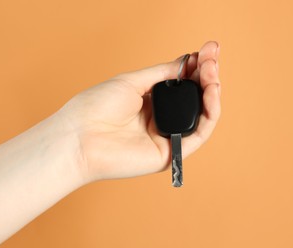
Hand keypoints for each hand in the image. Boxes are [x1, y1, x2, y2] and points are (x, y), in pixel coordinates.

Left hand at [59, 41, 220, 182]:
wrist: (80, 136)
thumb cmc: (97, 107)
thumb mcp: (132, 81)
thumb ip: (161, 73)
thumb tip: (186, 61)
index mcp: (150, 102)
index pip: (182, 85)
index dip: (196, 67)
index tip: (206, 49)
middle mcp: (161, 119)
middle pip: (194, 98)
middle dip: (207, 74)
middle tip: (212, 55)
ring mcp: (166, 136)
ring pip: (201, 115)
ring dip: (212, 90)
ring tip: (212, 70)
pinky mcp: (170, 153)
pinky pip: (199, 133)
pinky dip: (210, 111)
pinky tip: (211, 90)